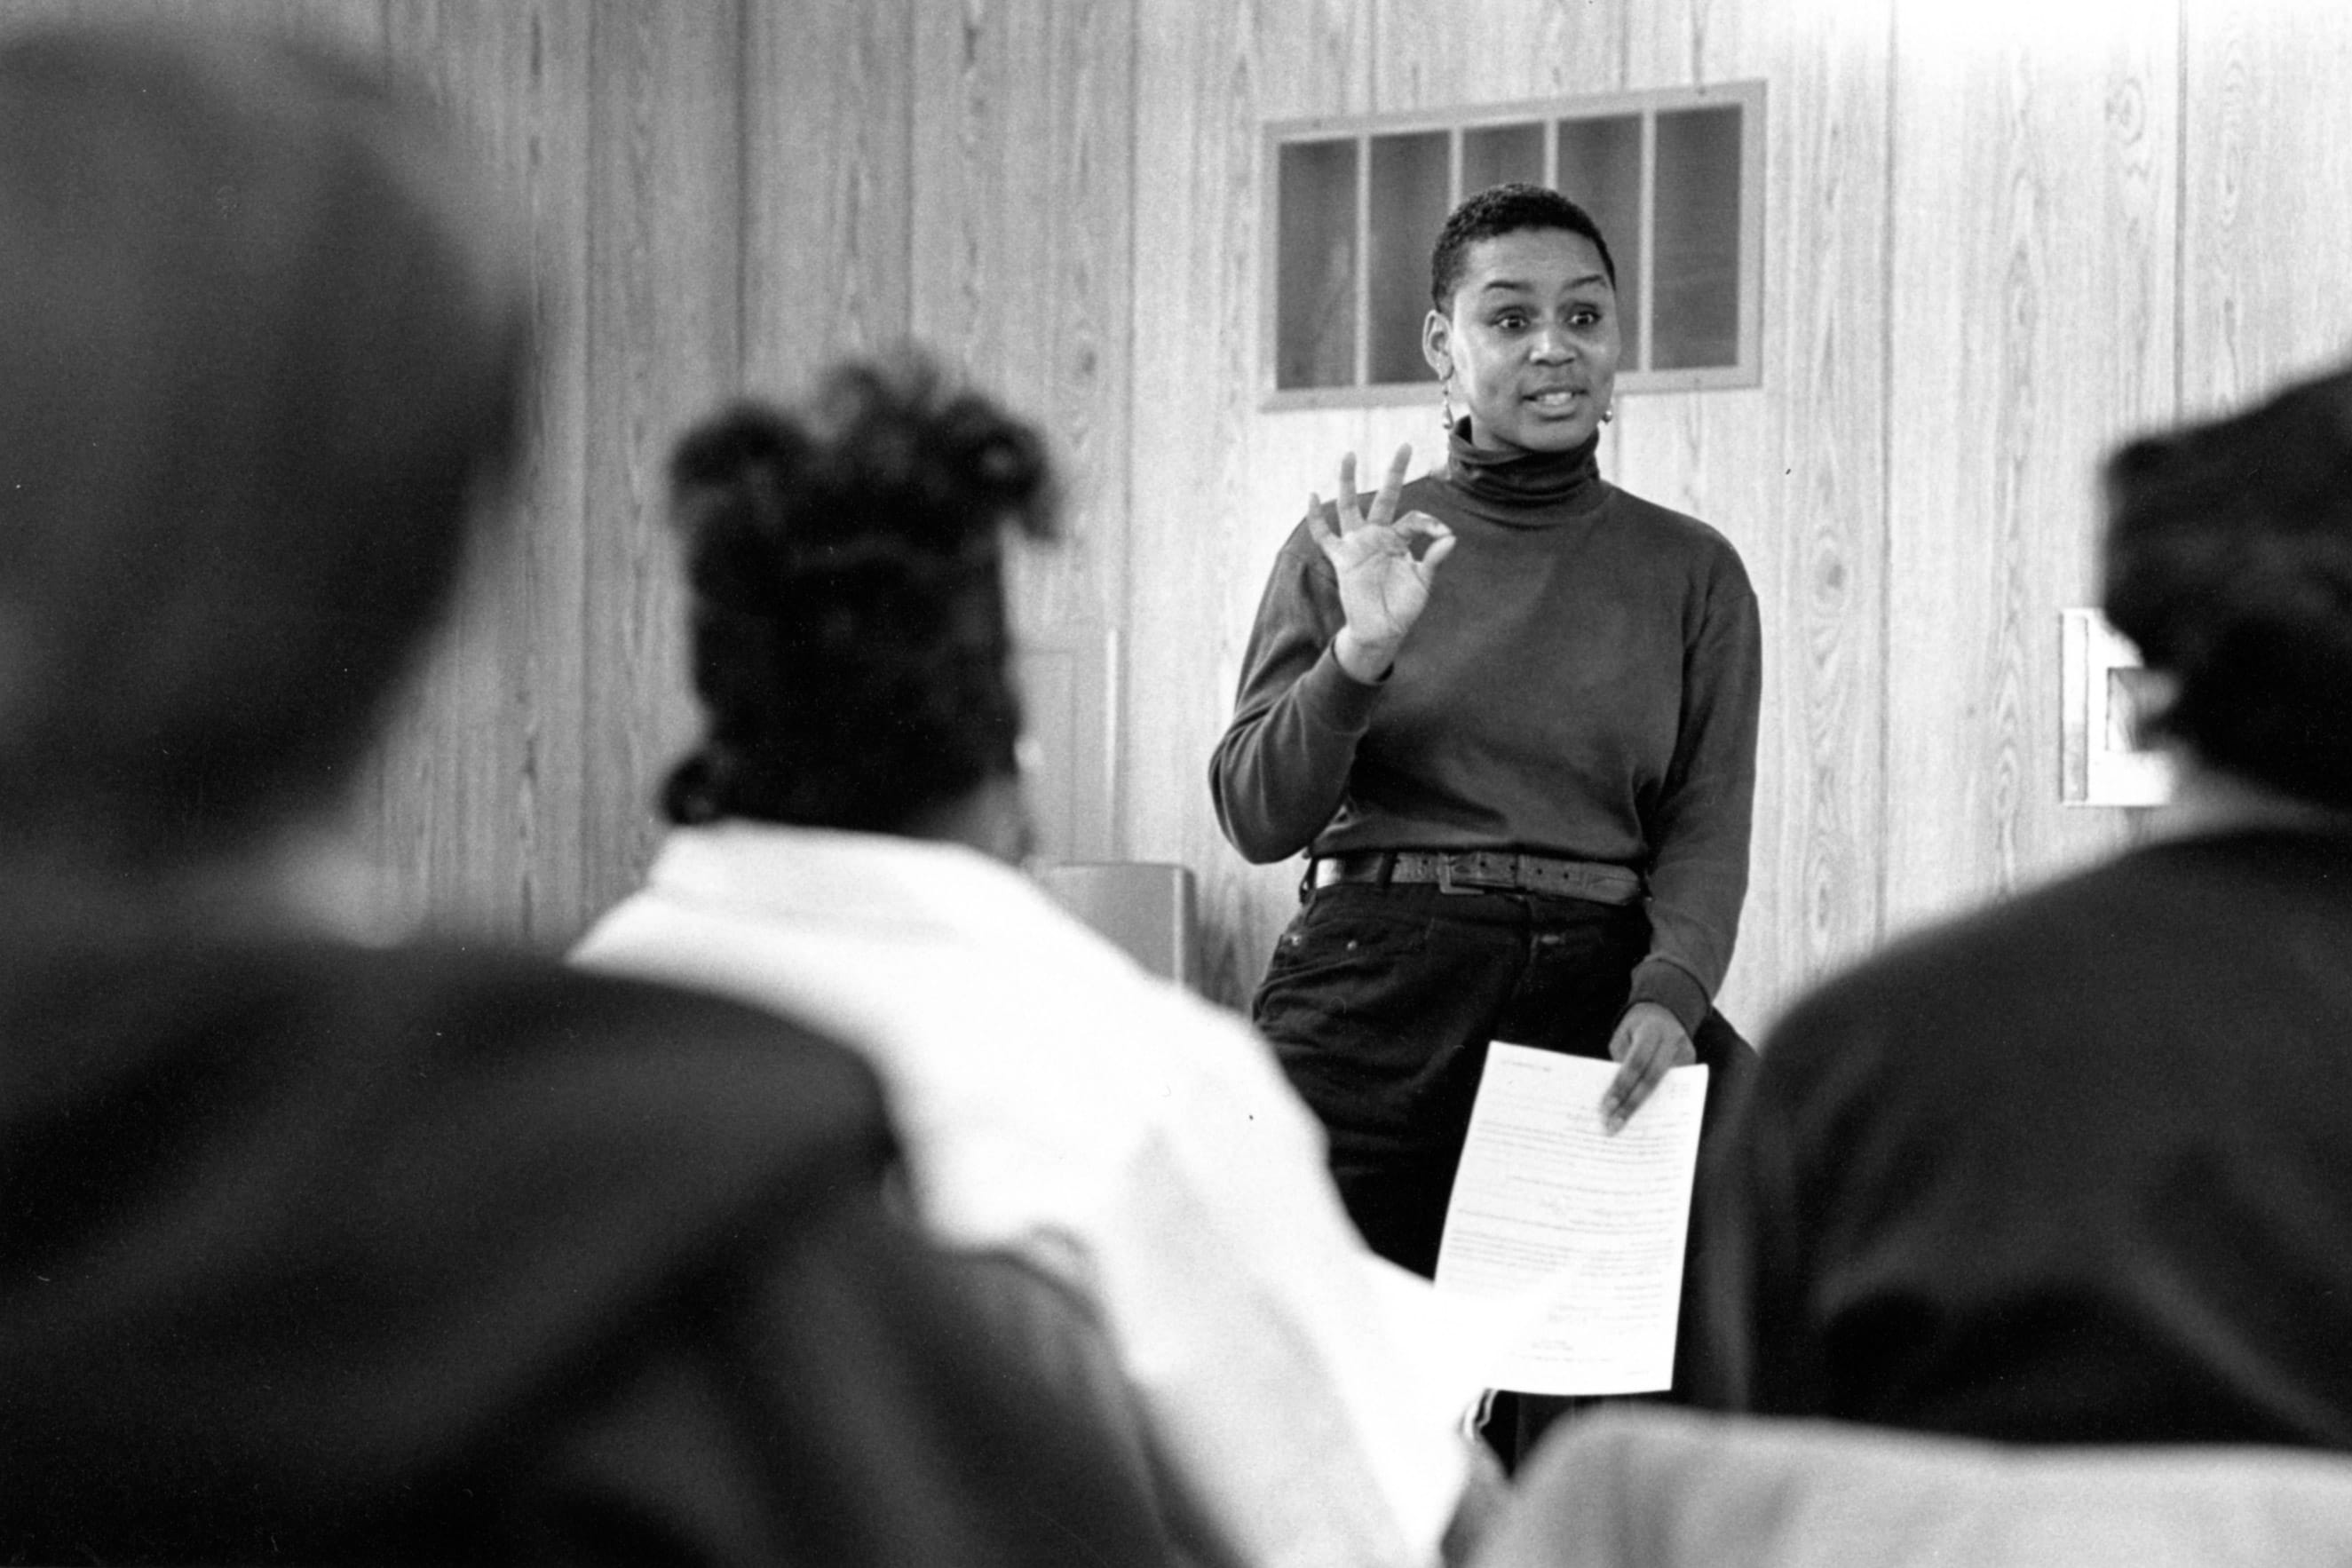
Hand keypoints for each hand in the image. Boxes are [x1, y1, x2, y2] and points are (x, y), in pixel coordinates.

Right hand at [1307, 445, 1455, 679]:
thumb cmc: (1403, 607)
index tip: (1443, 534)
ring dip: (1349, 481)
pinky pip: (1325, 536)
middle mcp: (1379, 536)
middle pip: (1385, 497)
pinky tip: (1313, 497)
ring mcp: (1358, 545)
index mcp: (1400, 540)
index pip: (1415, 518)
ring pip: (1351, 506)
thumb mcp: (1424, 582)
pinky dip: (1316, 518)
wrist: (1382, 631)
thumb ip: (1434, 558)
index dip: (1430, 523)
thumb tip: (1452, 536)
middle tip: (1405, 445)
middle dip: (1395, 473)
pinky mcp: (1343, 558)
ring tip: (1349, 454)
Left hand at [1600, 1002, 1695, 1132]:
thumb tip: (1616, 1095)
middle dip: (1632, 1105)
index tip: (1607, 1108)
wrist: (1665, 1012)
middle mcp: (1672, 1042)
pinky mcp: (1692, 1064)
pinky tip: (1644, 1119)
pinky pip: (1674, 1089)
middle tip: (1614, 1126)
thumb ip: (1620, 1059)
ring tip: (1628, 1128)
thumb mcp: (1623, 1035)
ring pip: (1665, 1087)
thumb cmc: (1636, 1028)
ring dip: (1646, 1109)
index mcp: (1651, 1030)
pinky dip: (1658, 1104)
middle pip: (1652, 1079)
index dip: (1621, 1086)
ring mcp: (1686, 1054)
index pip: (1636, 1063)